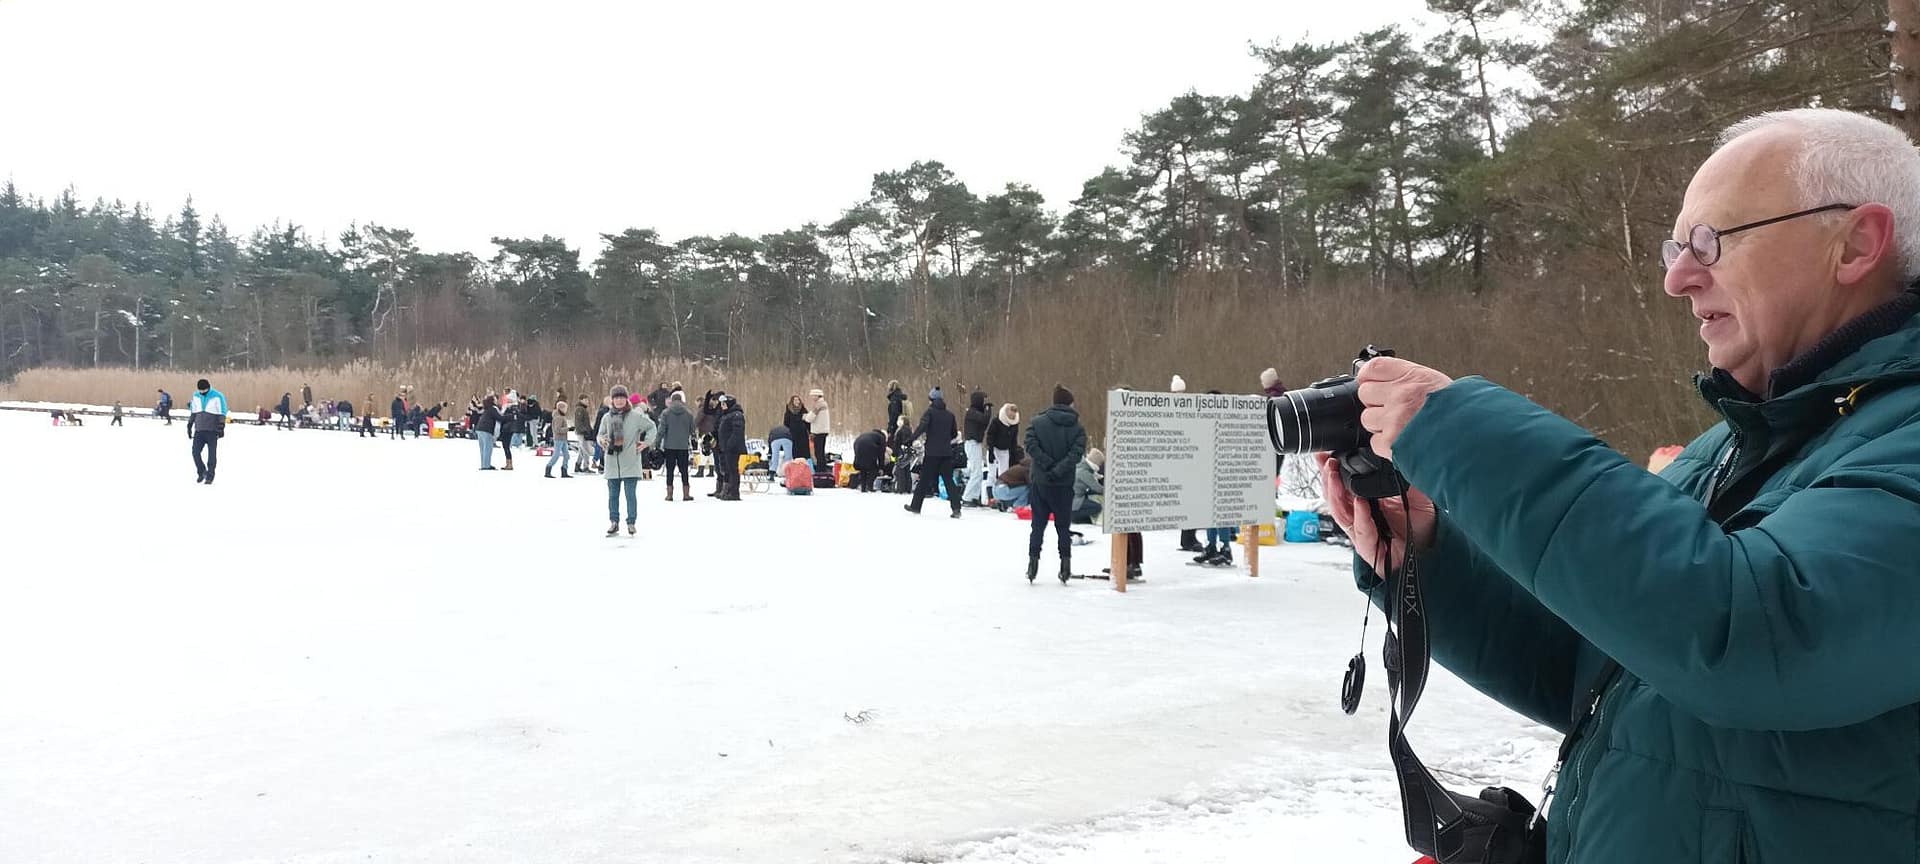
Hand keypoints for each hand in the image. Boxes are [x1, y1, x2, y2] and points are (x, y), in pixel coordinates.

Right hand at [1319, 453, 1436, 573]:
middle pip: (1334, 497)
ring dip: (1336, 493)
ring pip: (1340, 512)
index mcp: (1364, 502)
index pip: (1341, 485)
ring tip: (1335, 475)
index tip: (1326, 455)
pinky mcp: (1369, 548)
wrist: (1431, 550)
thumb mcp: (1413, 492)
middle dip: (1328, 478)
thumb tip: (1393, 451)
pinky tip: (1360, 502)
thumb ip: (1400, 475)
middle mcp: (1358, 516)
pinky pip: (1360, 530)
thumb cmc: (1419, 525)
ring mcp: (1361, 532)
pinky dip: (1360, 515)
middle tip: (1327, 461)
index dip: (1331, 471)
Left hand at [1354, 357, 1453, 460]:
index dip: (1369, 377)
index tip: (1373, 383)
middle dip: (1376, 403)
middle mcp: (1401, 394)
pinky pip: (1375, 442)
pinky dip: (1386, 445)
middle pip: (1365, 393)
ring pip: (1367, 419)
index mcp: (1412, 377)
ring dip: (1380, 425)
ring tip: (1401, 427)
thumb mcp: (1436, 384)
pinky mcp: (1391, 441)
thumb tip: (1386, 382)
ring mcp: (1394, 418)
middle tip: (1393, 409)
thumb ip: (1410, 380)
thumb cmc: (1459, 412)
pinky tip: (1404, 441)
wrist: (1471, 438)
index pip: (1373, 368)